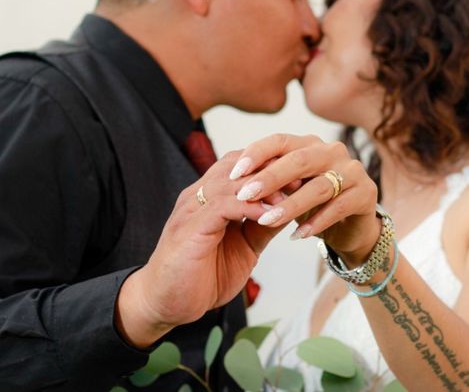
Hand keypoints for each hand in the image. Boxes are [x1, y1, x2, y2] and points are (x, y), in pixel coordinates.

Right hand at [117, 151, 283, 347]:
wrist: (165, 304)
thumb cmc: (200, 277)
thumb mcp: (243, 248)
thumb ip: (261, 227)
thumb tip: (289, 210)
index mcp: (208, 198)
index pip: (240, 164)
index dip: (271, 166)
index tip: (301, 175)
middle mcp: (198, 196)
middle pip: (238, 164)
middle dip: (272, 168)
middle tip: (304, 177)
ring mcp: (192, 209)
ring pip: (232, 180)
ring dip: (265, 186)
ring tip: (293, 194)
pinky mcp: (191, 227)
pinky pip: (224, 205)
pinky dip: (251, 207)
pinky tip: (271, 214)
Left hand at [228, 134, 380, 264]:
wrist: (349, 228)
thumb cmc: (310, 205)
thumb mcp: (287, 190)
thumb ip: (267, 181)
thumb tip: (230, 180)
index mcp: (308, 144)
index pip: (279, 140)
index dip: (256, 153)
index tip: (233, 173)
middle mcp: (332, 151)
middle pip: (299, 160)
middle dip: (269, 178)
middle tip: (244, 195)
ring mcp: (352, 171)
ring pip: (318, 186)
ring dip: (290, 204)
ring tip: (266, 220)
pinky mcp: (366, 194)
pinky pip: (338, 207)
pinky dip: (316, 222)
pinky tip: (297, 235)